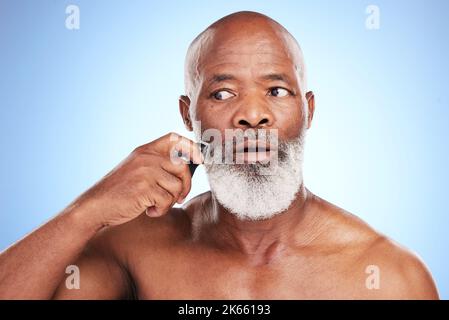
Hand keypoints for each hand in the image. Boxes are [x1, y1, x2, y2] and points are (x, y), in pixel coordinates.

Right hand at [72, 132, 202, 226]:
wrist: (94, 206)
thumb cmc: (118, 192)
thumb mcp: (136, 169)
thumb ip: (156, 165)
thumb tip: (189, 168)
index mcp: (144, 150)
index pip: (174, 138)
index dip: (192, 147)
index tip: (200, 160)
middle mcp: (146, 157)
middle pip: (183, 166)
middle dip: (186, 185)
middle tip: (179, 198)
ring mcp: (145, 172)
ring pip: (177, 186)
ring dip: (171, 201)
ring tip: (156, 205)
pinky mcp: (145, 188)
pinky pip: (167, 200)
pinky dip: (161, 210)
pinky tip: (149, 211)